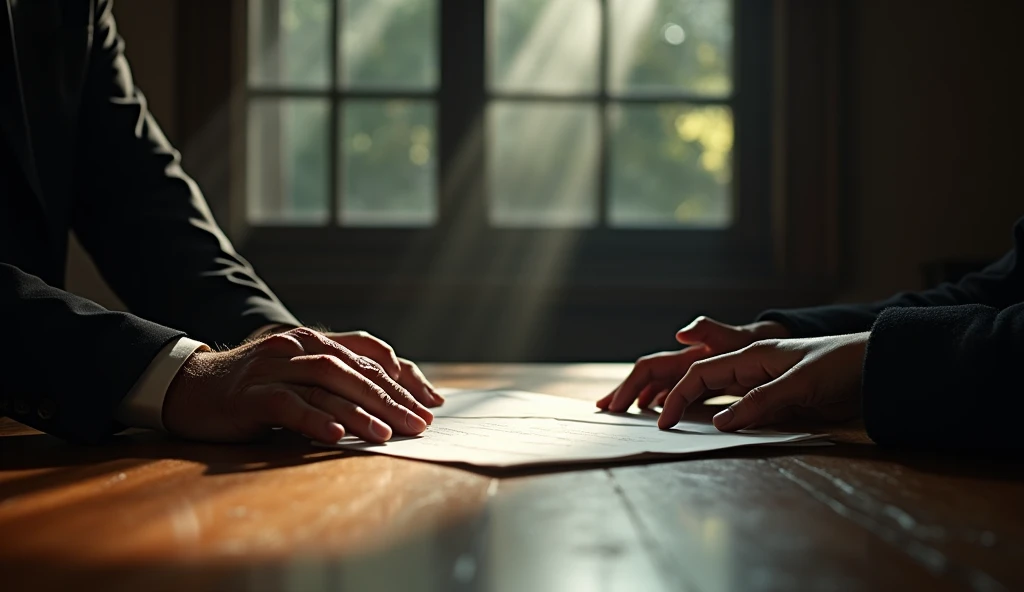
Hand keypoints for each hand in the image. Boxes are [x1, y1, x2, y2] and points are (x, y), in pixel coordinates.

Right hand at [163, 327, 435, 443]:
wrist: (190, 388)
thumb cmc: (254, 387)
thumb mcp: (299, 376)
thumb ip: (337, 381)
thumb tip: (388, 401)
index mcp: (313, 340)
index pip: (369, 355)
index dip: (403, 377)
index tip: (432, 402)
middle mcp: (296, 347)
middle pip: (353, 371)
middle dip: (391, 399)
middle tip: (420, 424)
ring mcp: (273, 369)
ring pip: (326, 385)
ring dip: (361, 411)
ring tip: (388, 433)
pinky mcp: (251, 395)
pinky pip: (288, 405)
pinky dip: (315, 419)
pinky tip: (337, 435)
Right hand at [597, 317, 790, 411]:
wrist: (793, 348)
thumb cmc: (768, 344)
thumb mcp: (743, 338)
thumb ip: (714, 332)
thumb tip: (681, 331)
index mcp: (693, 353)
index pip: (652, 370)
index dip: (637, 390)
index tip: (629, 414)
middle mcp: (691, 360)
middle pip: (648, 374)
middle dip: (624, 390)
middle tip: (603, 409)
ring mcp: (700, 370)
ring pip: (659, 383)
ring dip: (637, 395)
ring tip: (620, 411)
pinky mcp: (713, 380)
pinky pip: (677, 389)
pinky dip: (660, 398)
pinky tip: (655, 408)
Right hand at [657, 332, 868, 430]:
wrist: (876, 367)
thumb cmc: (841, 365)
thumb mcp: (801, 384)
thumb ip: (760, 402)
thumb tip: (720, 423)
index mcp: (750, 355)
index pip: (700, 374)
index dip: (677, 396)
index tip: (664, 421)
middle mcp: (750, 367)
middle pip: (699, 380)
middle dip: (669, 395)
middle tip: (652, 420)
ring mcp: (762, 383)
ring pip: (715, 395)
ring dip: (689, 405)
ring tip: (665, 420)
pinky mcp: (776, 399)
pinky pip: (738, 408)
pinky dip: (719, 416)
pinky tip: (710, 427)